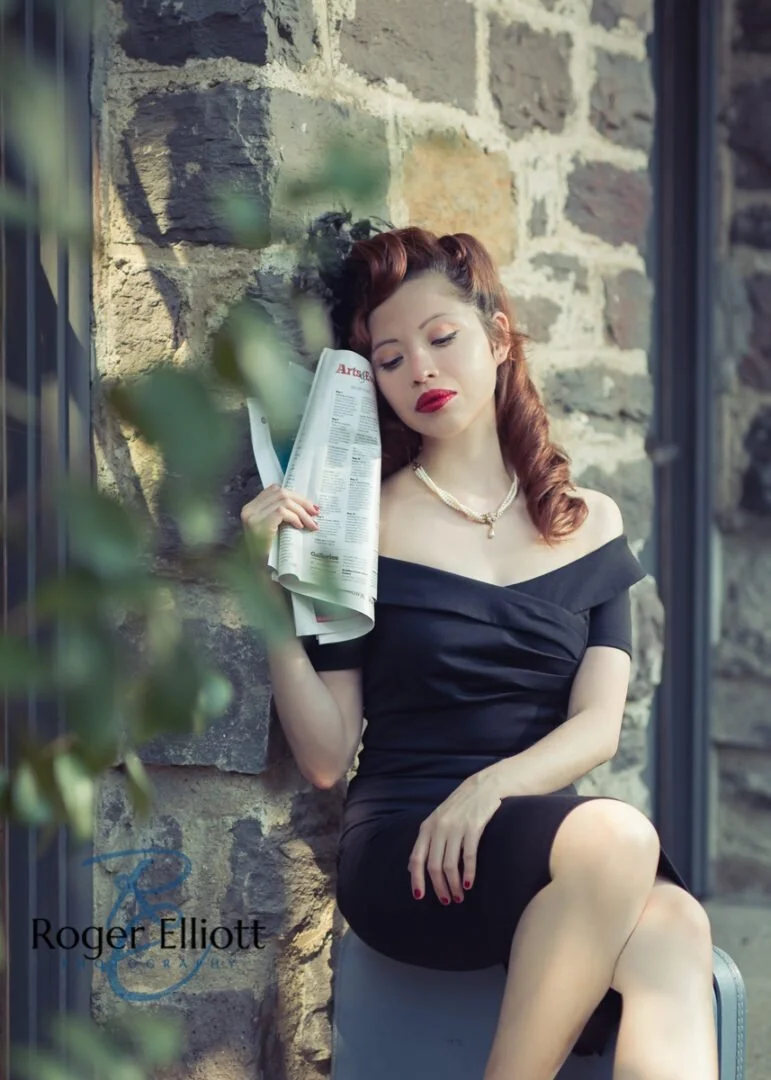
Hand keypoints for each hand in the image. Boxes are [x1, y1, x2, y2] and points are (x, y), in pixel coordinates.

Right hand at [240, 484, 320, 563]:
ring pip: (283, 501)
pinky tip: (300, 527)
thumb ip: (280, 514)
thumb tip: (305, 505)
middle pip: (280, 492)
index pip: (274, 490)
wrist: (258, 573)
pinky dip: (294, 517)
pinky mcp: (259, 525)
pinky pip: (281, 512)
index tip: (309, 506)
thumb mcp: (273, 528)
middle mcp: (248, 510)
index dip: (294, 496)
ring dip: (301, 511)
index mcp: (251, 508)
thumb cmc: (269, 553)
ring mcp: (252, 517)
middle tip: (315, 513)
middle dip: (301, 501)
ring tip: (311, 523)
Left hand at [407, 772, 501, 904]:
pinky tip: (468, 885)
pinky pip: (468, 857)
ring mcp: (456, 827)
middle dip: (439, 887)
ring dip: (453, 885)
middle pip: (433, 866)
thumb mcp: (436, 821)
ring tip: (458, 897)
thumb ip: (424, 842)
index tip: (419, 896)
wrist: (482, 787)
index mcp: (427, 827)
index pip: (416, 858)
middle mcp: (439, 828)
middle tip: (446, 901)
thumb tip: (411, 868)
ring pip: (450, 865)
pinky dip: (468, 874)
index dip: (417, 879)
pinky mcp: (473, 828)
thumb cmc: (458, 807)